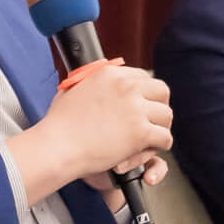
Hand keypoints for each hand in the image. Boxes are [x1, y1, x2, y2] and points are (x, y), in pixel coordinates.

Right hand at [6, 61, 172, 202]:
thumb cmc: (59, 123)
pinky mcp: (140, 132)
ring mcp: (135, 109)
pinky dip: (160, 146)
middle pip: (162, 91)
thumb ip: (90, 82)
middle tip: (153, 120)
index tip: (142, 104)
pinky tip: (149, 149)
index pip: (143, 76)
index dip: (145, 93)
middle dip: (159, 106)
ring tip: (150, 137)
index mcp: (110, 74)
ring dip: (160, 127)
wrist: (57, 146)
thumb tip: (100, 82)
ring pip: (166, 115)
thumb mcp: (73, 89)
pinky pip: (165, 138)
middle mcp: (126, 87)